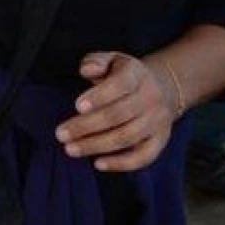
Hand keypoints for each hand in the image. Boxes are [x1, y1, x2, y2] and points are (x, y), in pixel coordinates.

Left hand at [54, 51, 176, 172]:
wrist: (163, 88)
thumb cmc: (125, 75)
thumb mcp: (111, 60)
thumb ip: (95, 62)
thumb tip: (87, 70)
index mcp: (137, 74)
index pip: (121, 84)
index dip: (100, 96)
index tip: (77, 106)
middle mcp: (151, 97)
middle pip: (119, 115)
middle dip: (87, 126)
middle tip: (61, 134)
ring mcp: (157, 121)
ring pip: (127, 137)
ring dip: (96, 145)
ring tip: (70, 149)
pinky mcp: (159, 140)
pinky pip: (143, 157)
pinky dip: (121, 163)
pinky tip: (98, 164)